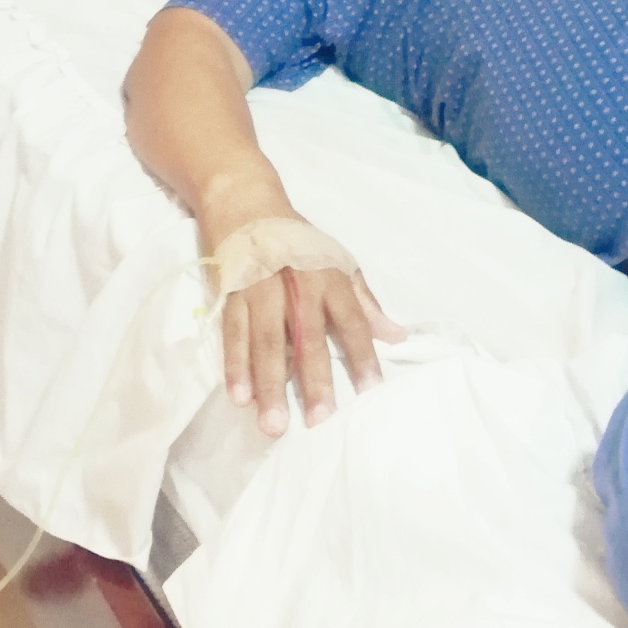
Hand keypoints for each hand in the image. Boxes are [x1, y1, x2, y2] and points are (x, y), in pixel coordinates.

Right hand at [221, 254, 404, 438]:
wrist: (246, 204)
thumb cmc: (298, 242)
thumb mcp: (338, 262)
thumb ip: (364, 303)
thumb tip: (396, 335)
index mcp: (330, 277)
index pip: (352, 321)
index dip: (362, 355)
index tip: (370, 391)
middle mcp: (298, 285)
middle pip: (308, 337)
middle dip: (313, 380)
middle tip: (319, 420)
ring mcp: (261, 290)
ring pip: (267, 342)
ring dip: (269, 384)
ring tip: (273, 424)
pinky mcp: (231, 294)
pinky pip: (233, 334)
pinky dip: (235, 366)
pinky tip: (240, 397)